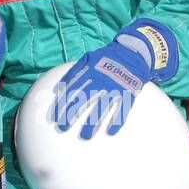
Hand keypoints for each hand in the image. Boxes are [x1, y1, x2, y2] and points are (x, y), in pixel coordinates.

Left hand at [51, 18, 178, 138]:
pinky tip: (110, 132)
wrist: (133, 52)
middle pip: (83, 102)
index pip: (72, 91)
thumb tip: (58, 89)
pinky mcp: (128, 93)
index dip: (62, 105)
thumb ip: (73, 73)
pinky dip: (117, 121)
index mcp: (89, 73)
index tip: (55, 117)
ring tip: (84, 136)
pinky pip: (122, 110)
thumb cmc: (107, 57)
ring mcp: (115, 89)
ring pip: (101, 109)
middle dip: (71, 116)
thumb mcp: (87, 59)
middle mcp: (100, 82)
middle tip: (63, 128)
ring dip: (92, 124)